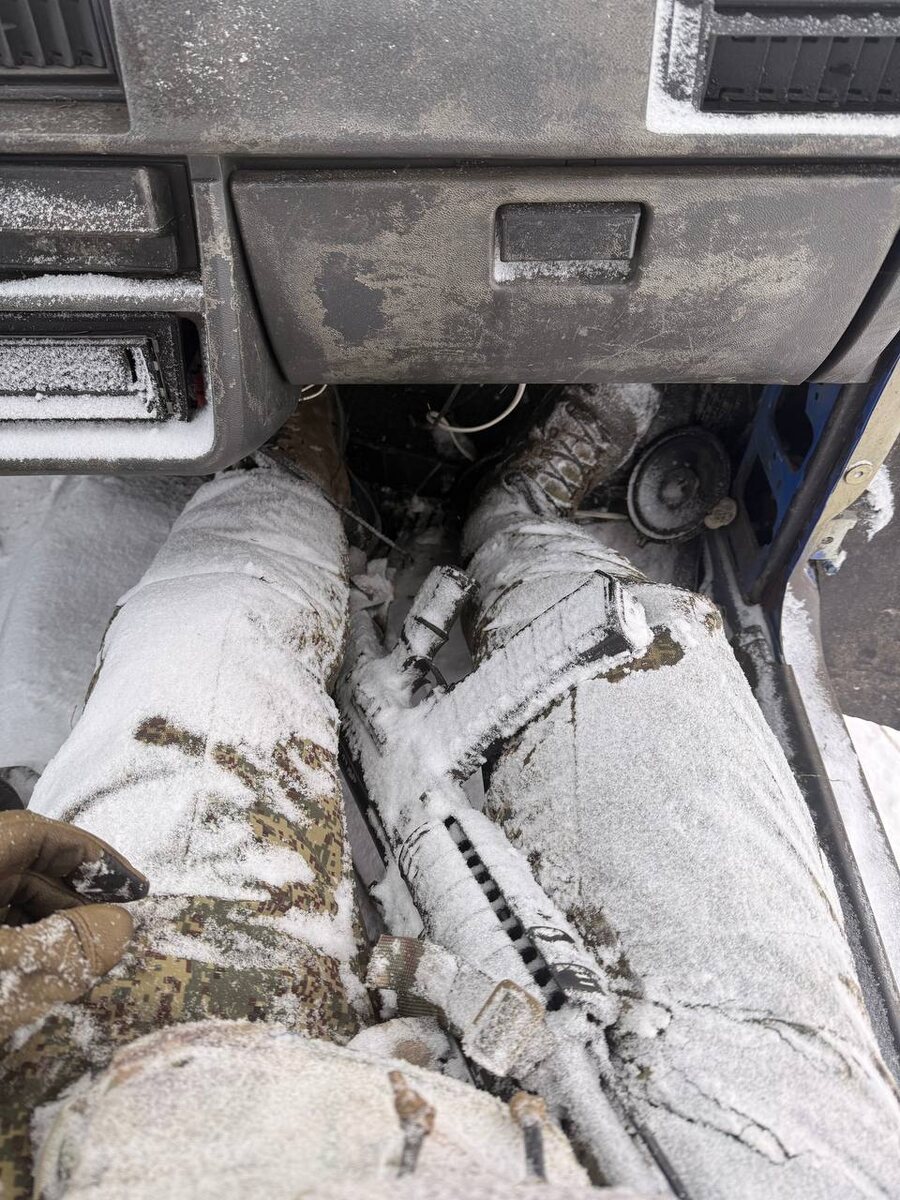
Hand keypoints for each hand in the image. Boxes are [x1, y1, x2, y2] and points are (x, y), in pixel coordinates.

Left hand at [0, 810, 147, 1040]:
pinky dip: (23, 949)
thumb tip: (121, 925)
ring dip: (52, 928)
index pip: (39, 833)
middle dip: (76, 898)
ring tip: (91, 960)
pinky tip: (47, 980)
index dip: (93, 855)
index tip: (134, 887)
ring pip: (8, 906)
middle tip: (120, 927)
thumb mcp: (15, 974)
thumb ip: (75, 944)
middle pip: (24, 870)